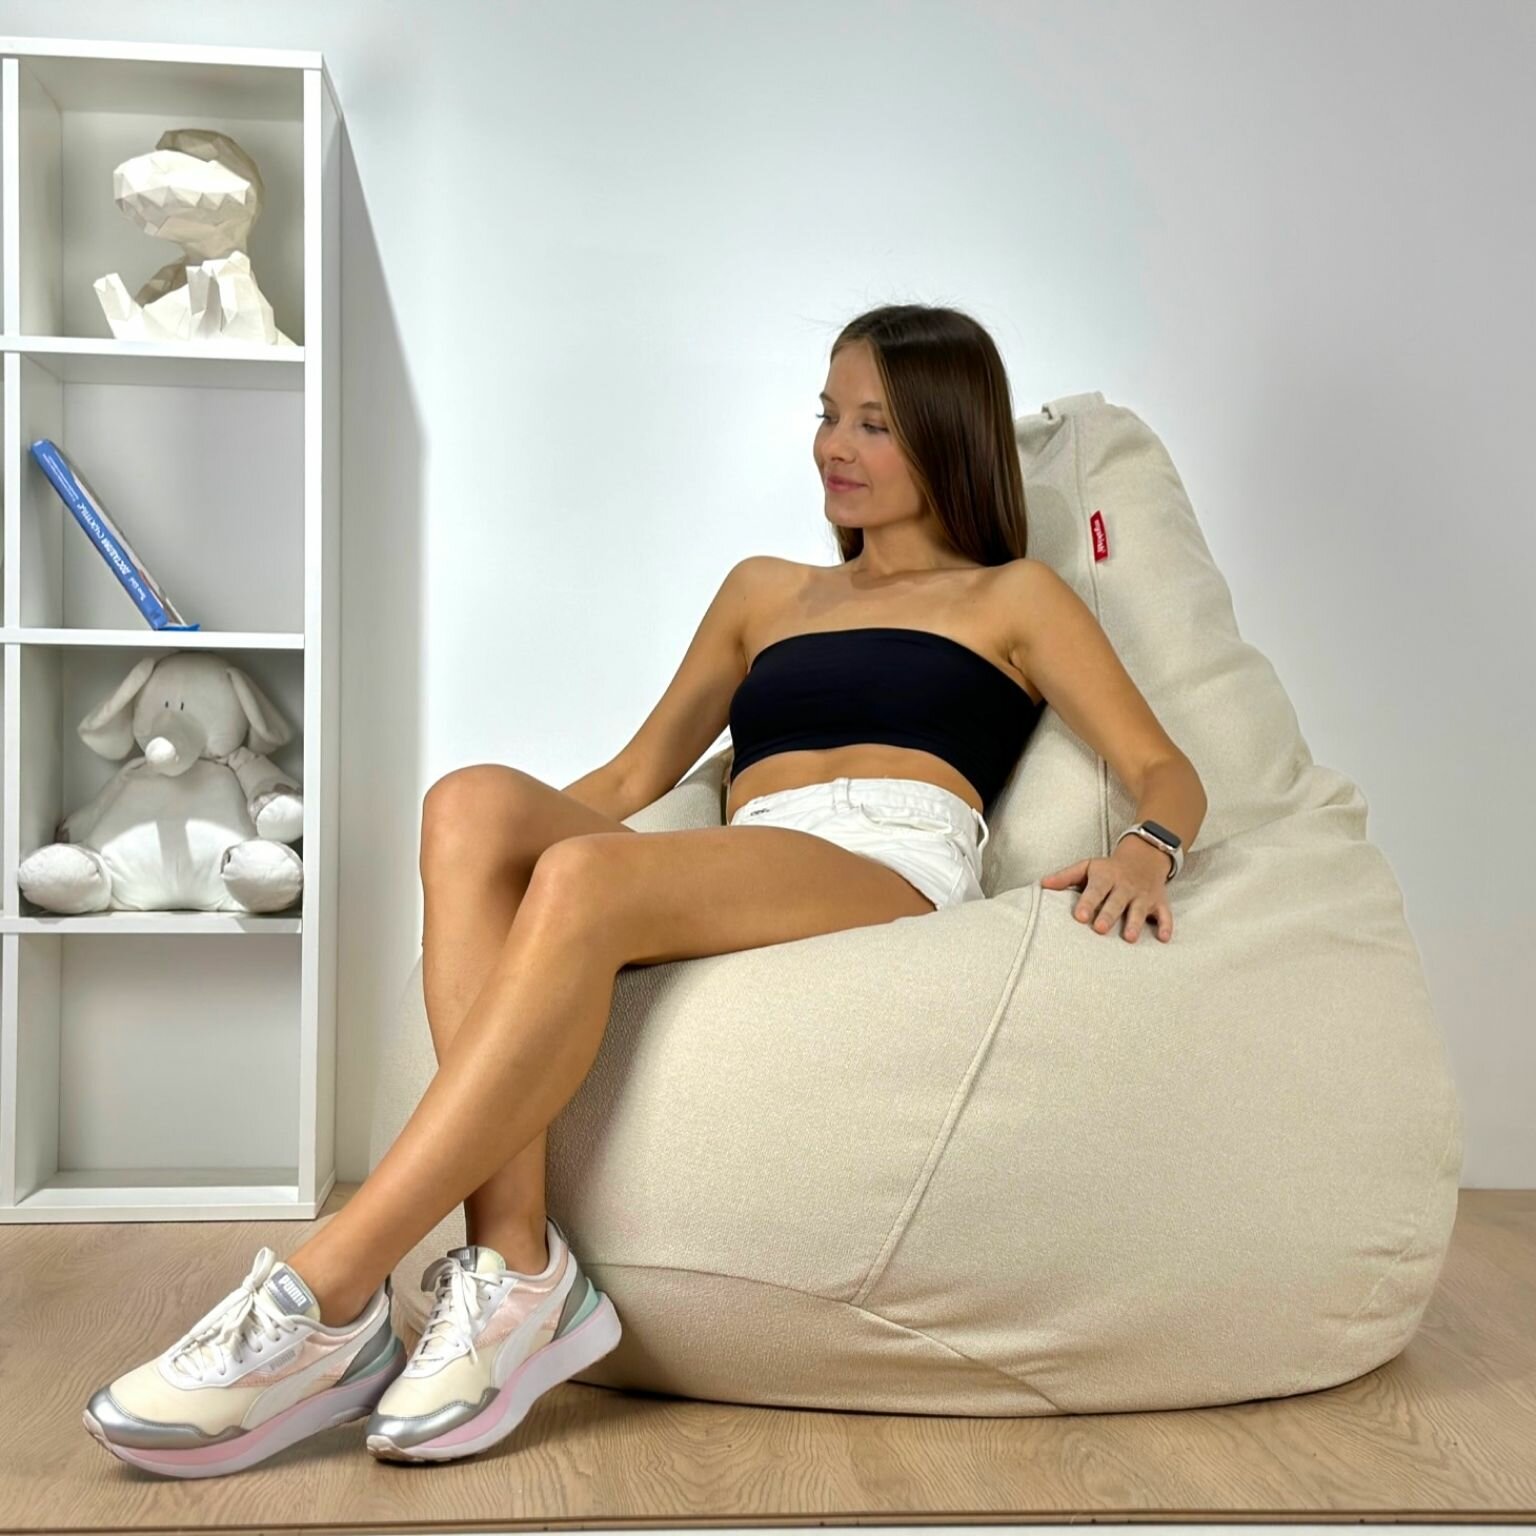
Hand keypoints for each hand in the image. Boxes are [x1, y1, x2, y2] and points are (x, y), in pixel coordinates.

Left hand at [1040, 842, 1173, 942]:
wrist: (1144, 856)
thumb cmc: (1109, 868)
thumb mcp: (1087, 866)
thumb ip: (1065, 877)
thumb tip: (1042, 885)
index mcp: (1105, 877)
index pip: (1095, 889)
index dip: (1088, 902)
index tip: (1080, 916)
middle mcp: (1125, 886)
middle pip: (1116, 902)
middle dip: (1109, 915)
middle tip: (1099, 929)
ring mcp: (1143, 895)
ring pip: (1140, 909)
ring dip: (1136, 923)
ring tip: (1129, 938)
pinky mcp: (1159, 902)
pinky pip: (1164, 914)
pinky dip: (1166, 925)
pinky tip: (1163, 938)